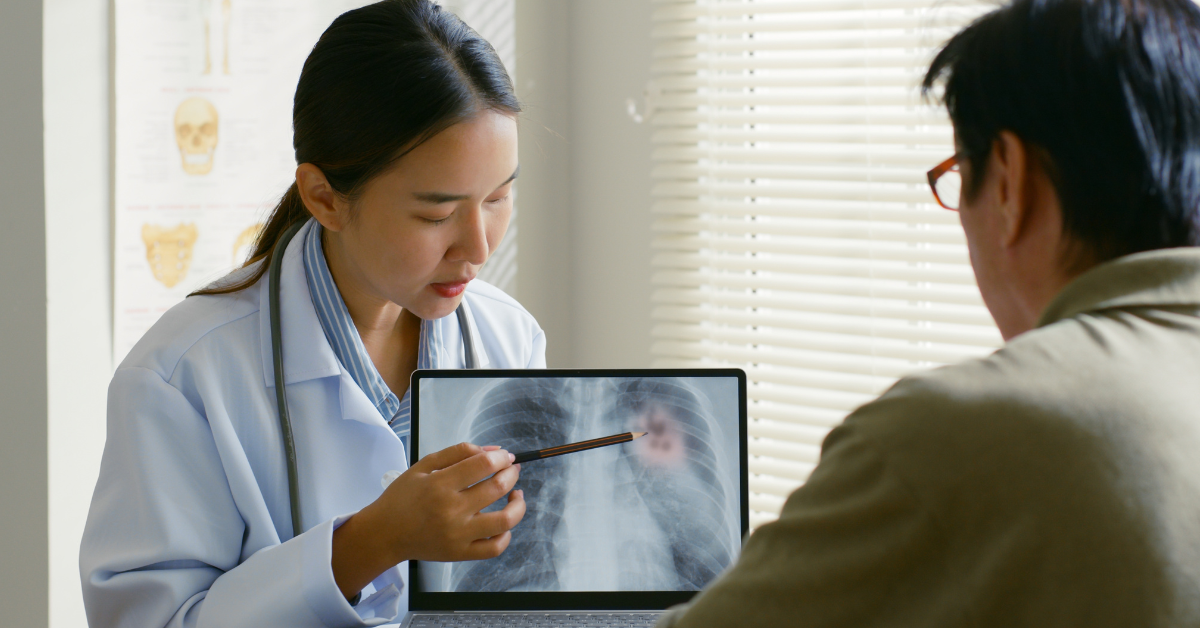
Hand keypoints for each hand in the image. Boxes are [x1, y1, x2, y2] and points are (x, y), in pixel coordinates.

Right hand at [331, 442, 525, 597]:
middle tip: (511, 470)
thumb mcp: (423, 465)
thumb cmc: (403, 497)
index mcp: (440, 484)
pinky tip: (504, 522)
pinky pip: (495, 548)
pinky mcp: (460, 553)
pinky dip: (507, 534)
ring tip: (517, 494)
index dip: (501, 457)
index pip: (484, 465)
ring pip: (504, 520)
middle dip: (511, 473)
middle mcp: (451, 510)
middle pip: (497, 487)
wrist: (384, 534)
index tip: (505, 456)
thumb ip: (458, 452)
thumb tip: (493, 450)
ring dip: (518, 504)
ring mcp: (458, 535)